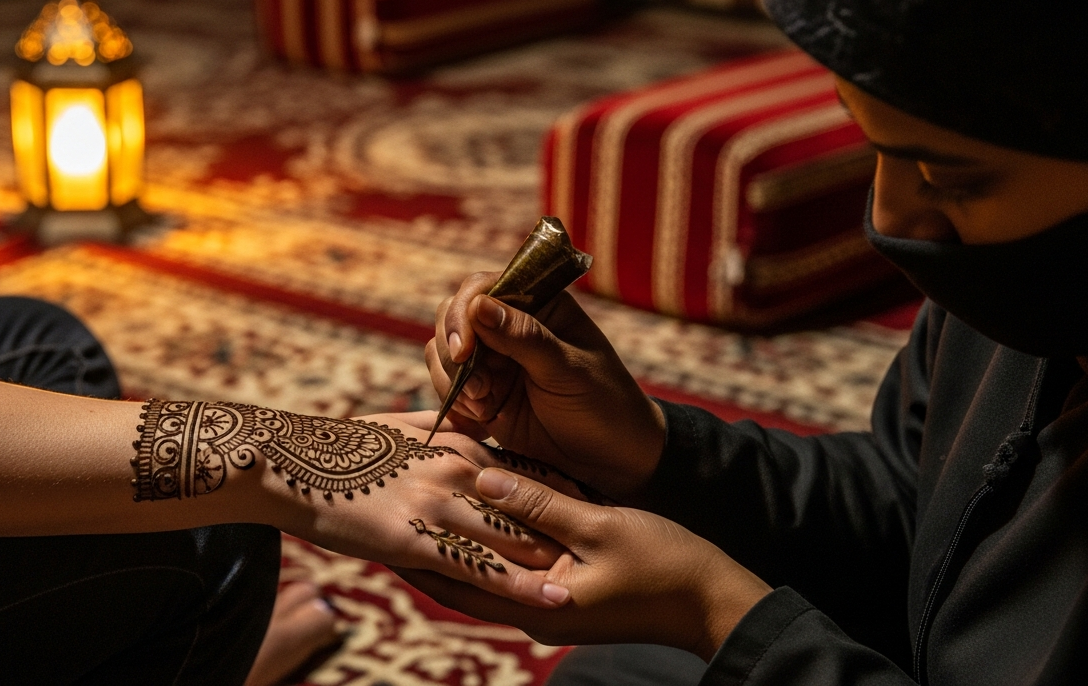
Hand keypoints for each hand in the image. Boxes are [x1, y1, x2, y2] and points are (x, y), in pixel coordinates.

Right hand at [259, 412, 573, 609]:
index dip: (564, 496)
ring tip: (603, 583)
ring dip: (558, 562)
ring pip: (514, 537)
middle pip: (530, 506)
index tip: (598, 514)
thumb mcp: (399, 432)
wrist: (291, 463)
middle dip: (572, 531)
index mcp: (457, 446)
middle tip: (618, 554)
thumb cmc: (340, 449)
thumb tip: (453, 437)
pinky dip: (521, 585)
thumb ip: (434, 437)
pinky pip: (480, 566)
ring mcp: (438, 505)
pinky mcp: (416, 539)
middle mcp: (458, 472)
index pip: (527, 473)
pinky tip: (554, 600)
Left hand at [394, 468, 771, 660]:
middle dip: (420, 552)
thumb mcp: (599, 525)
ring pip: (484, 575)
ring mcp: (549, 603)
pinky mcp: (565, 591)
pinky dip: (488, 547)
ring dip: (452, 548)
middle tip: (380, 517)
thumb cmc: (664, 565)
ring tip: (415, 514)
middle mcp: (532, 610)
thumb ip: (538, 502)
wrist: (712, 601)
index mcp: (534, 601)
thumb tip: (480, 478)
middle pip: (460, 582)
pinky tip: (476, 521)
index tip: (374, 523)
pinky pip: (512, 570)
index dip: (411, 552)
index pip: (454, 580)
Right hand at [425, 272, 666, 501]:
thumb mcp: (569, 370)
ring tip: (484, 408)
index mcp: (538, 304)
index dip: (462, 314)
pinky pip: (447, 389)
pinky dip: (454, 406)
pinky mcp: (483, 395)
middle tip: (479, 391)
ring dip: (452, 381)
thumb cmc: (604, 404)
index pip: (481, 288)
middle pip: (452, 319)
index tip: (463, 350)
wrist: (612, 460)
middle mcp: (509, 327)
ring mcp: (493, 361)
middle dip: (454, 354)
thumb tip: (479, 305)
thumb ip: (524, 338)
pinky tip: (480, 425)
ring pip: (442, 354)